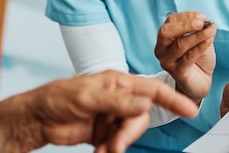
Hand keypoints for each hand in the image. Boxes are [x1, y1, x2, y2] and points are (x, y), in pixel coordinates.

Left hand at [0, 70, 197, 152]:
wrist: (38, 118)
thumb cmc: (58, 97)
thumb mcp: (88, 97)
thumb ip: (117, 101)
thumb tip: (144, 104)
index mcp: (117, 82)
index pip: (151, 89)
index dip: (173, 99)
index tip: (190, 109)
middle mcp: (118, 97)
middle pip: (140, 117)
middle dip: (130, 133)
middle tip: (116, 145)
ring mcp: (112, 115)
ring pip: (129, 133)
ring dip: (118, 145)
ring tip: (103, 151)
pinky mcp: (104, 132)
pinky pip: (118, 143)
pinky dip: (111, 149)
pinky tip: (100, 152)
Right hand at [154, 11, 216, 102]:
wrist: (201, 82)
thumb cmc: (198, 59)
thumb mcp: (200, 40)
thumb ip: (200, 30)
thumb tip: (207, 22)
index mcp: (165, 37)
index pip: (171, 21)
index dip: (187, 16)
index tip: (203, 17)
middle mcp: (161, 49)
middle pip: (166, 32)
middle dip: (186, 24)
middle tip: (202, 22)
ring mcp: (167, 61)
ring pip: (179, 45)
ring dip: (198, 35)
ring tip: (211, 31)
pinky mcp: (177, 72)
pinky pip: (188, 57)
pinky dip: (200, 47)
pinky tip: (209, 41)